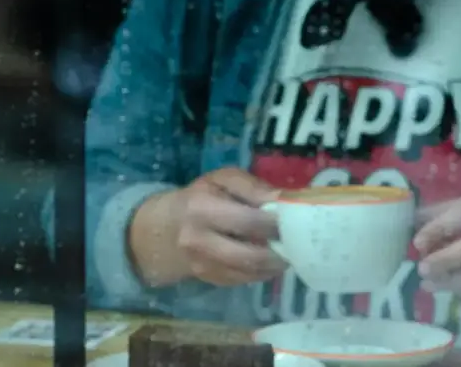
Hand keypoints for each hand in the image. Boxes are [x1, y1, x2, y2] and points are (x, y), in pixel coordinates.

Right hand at [164, 168, 286, 286]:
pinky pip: (244, 280)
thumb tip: (284, 199)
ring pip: (250, 272)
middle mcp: (199, 241)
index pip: (249, 221)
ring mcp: (202, 265)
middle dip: (280, 250)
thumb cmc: (198, 197)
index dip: (277, 223)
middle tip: (299, 242)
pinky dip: (263, 272)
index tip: (296, 219)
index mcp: (202, 208)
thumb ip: (252, 187)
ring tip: (289, 252)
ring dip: (275, 265)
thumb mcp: (221, 180)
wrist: (161, 230)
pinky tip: (271, 260)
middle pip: (251, 255)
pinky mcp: (209, 280)